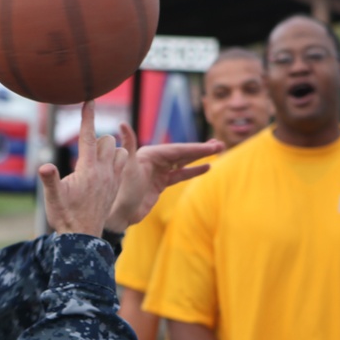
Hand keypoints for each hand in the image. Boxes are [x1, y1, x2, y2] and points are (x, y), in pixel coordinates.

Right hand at [39, 102, 127, 237]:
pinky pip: (122, 164)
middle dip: (97, 139)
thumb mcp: (53, 198)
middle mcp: (103, 171)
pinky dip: (115, 160)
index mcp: (88, 169)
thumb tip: (45, 166)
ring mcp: (112, 179)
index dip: (87, 117)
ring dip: (109, 150)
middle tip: (84, 153)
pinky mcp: (115, 187)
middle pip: (107, 140)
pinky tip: (103, 170)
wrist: (82, 238)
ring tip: (95, 162)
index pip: (89, 136)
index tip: (89, 100)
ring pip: (119, 151)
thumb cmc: (65, 217)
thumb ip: (50, 180)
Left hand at [105, 124, 224, 230]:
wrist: (119, 215)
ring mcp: (158, 172)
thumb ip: (129, 144)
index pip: (177, 150)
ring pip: (182, 162)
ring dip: (199, 157)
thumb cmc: (121, 192)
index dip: (195, 149)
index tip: (211, 148)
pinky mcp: (160, 184)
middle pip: (182, 153)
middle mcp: (154, 161)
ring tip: (217, 150)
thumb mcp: (126, 167)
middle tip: (220, 145)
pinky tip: (206, 167)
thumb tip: (121, 124)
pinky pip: (179, 175)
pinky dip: (192, 170)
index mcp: (149, 155)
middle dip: (201, 150)